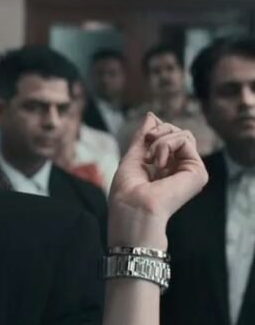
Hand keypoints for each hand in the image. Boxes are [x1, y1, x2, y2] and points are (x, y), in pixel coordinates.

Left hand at [108, 113, 207, 248]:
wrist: (133, 208)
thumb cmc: (127, 191)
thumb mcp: (132, 156)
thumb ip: (143, 137)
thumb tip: (152, 116)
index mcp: (164, 168)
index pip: (168, 137)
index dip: (154, 131)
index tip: (143, 139)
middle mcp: (179, 169)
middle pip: (179, 133)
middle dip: (159, 131)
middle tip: (148, 144)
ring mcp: (189, 171)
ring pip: (184, 134)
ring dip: (161, 140)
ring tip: (151, 159)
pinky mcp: (198, 172)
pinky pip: (185, 139)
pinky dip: (167, 144)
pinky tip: (159, 163)